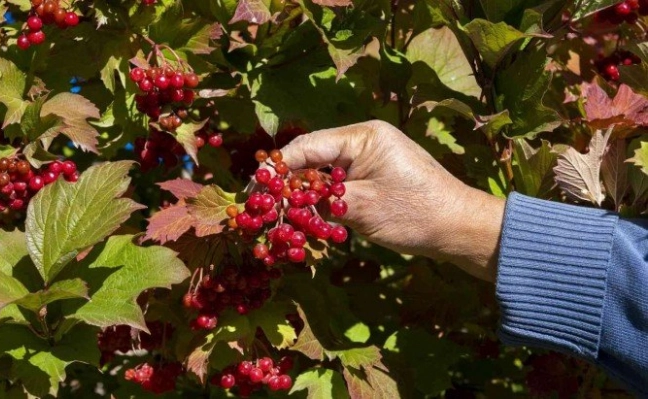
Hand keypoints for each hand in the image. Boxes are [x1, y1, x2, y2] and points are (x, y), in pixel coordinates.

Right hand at [281, 121, 505, 281]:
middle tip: (260, 207)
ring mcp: (368, 158)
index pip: (307, 147)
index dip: (277, 169)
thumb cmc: (416, 214)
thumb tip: (284, 204)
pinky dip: (320, 200)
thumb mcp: (363, 208)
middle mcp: (363, 141)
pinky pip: (336, 184)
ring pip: (321, 173)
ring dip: (301, 194)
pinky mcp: (372, 176)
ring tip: (276, 215)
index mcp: (363, 137)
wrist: (458, 228)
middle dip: (285, 183)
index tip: (254, 191)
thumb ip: (320, 201)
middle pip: (310, 158)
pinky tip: (304, 217)